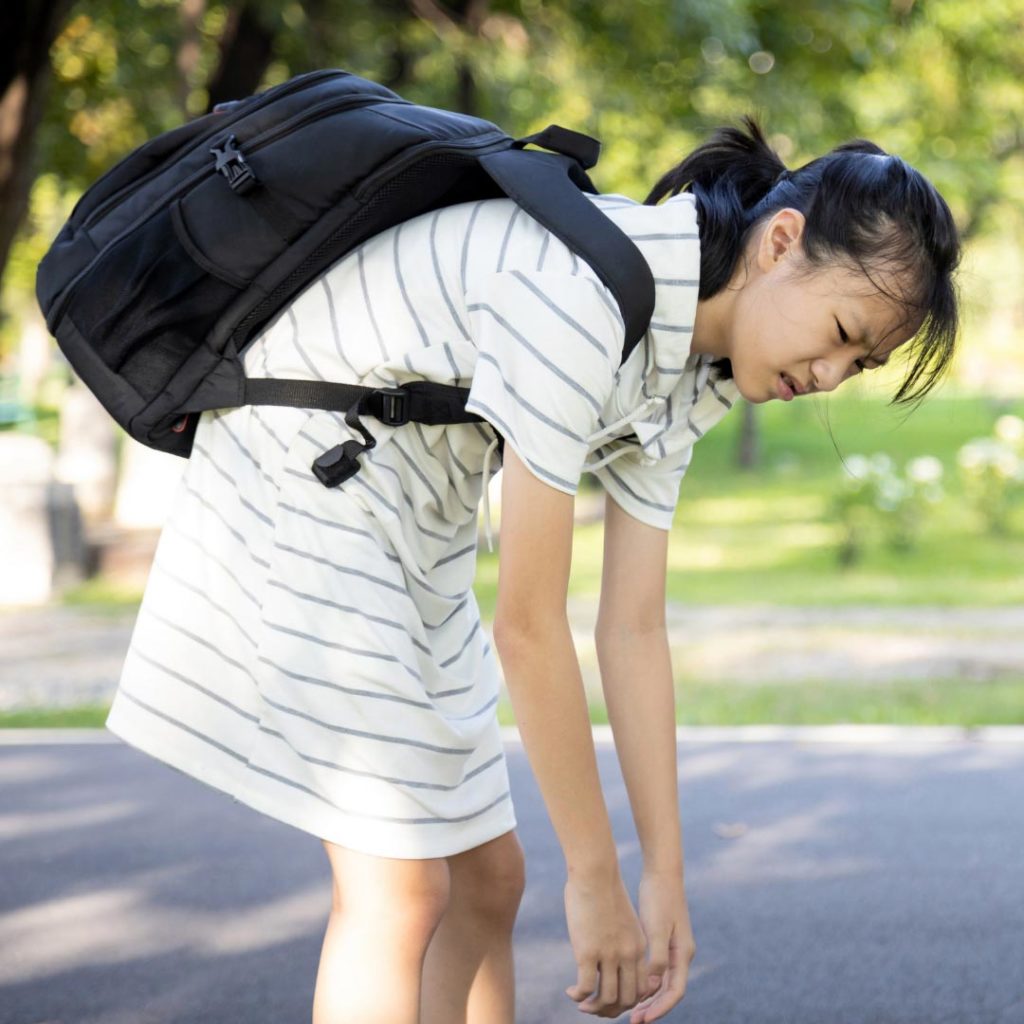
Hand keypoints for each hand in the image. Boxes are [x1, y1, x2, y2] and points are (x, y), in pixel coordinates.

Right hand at [563, 868, 653, 1016]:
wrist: (595, 872)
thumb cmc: (603, 888)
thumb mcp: (621, 916)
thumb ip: (620, 936)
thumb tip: (610, 947)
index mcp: (638, 945)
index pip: (641, 987)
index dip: (628, 999)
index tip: (612, 997)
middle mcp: (628, 954)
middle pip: (627, 999)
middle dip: (612, 1010)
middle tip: (595, 1008)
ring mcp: (609, 955)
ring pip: (607, 998)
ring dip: (594, 1007)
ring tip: (581, 1004)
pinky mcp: (588, 953)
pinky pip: (586, 988)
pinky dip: (579, 996)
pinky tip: (571, 991)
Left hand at [627, 868, 696, 1022]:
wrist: (662, 873)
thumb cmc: (659, 897)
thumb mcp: (657, 927)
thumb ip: (656, 957)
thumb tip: (650, 985)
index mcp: (682, 953)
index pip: (674, 992)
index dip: (660, 1008)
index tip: (642, 1019)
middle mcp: (680, 955)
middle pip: (667, 991)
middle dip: (651, 1007)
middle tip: (631, 1021)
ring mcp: (672, 948)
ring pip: (660, 981)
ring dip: (646, 996)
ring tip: (626, 1009)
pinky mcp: (662, 941)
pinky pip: (654, 969)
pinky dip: (642, 980)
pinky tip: (626, 984)